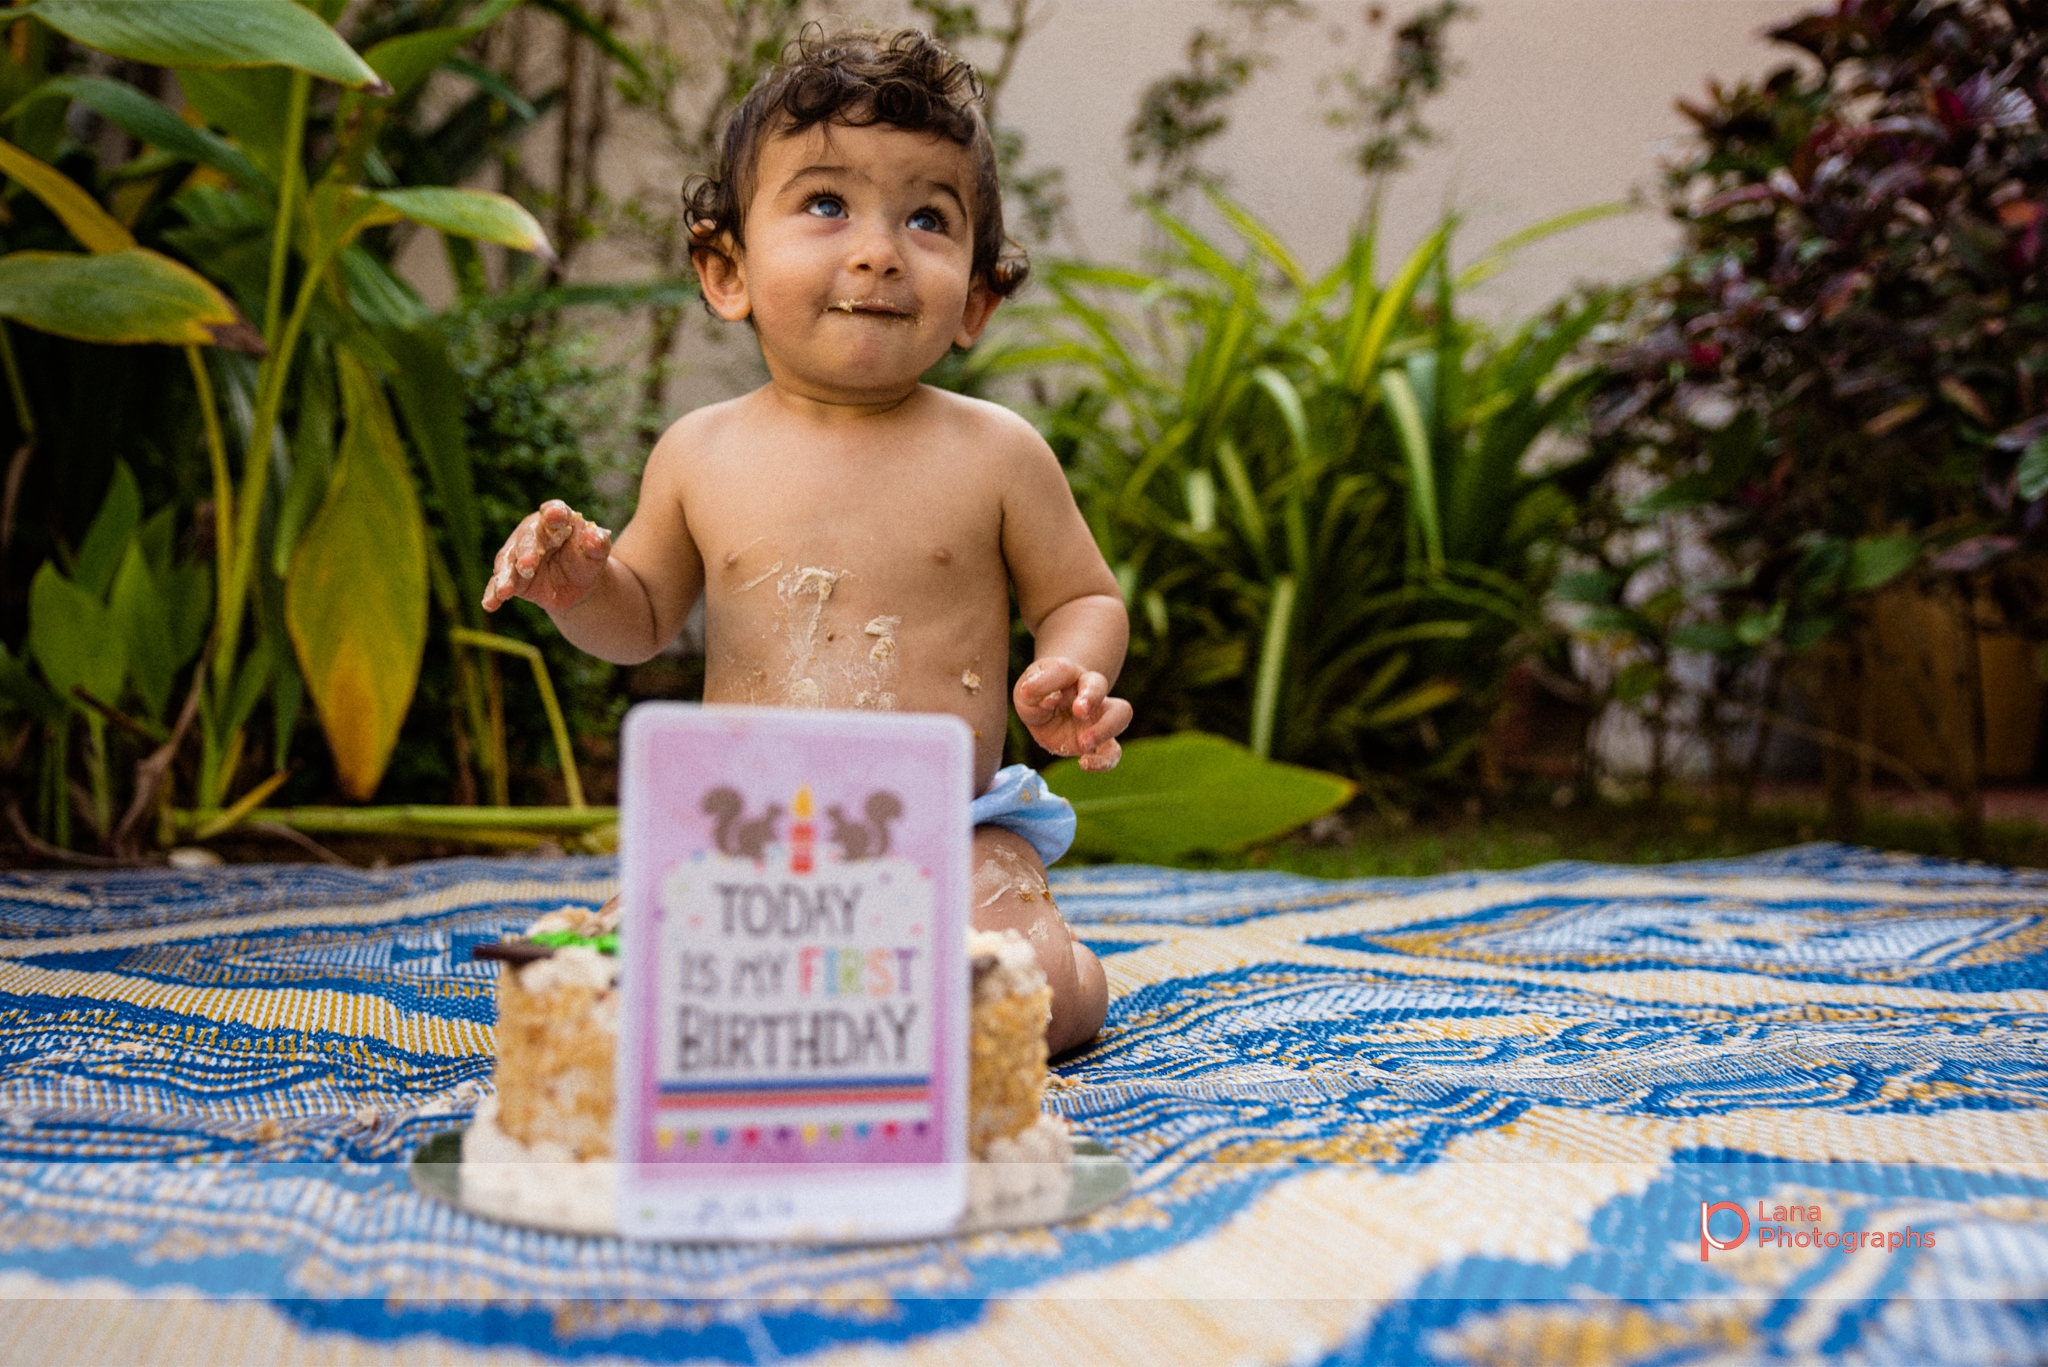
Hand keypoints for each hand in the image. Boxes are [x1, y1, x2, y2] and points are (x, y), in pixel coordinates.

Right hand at [482, 500, 612, 612]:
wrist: (577, 585)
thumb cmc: (585, 560)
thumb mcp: (596, 552)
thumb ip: (597, 543)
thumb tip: (593, 536)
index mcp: (557, 519)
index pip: (554, 511)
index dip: (554, 513)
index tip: (555, 516)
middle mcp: (533, 533)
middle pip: (527, 539)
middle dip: (526, 552)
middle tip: (527, 566)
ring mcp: (518, 554)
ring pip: (508, 563)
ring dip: (505, 576)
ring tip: (504, 591)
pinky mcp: (512, 576)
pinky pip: (499, 584)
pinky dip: (493, 593)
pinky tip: (490, 604)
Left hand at [1014, 656, 1130, 771]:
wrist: (1045, 711)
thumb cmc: (1038, 694)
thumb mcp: (1027, 688)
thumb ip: (1036, 689)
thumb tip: (1049, 700)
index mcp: (1070, 676)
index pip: (1066, 671)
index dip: (1051, 681)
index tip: (1036, 694)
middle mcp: (1090, 693)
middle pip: (1101, 684)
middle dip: (1093, 697)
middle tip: (1079, 712)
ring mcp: (1098, 717)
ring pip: (1120, 715)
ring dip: (1105, 729)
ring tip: (1083, 743)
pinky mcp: (1098, 742)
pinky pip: (1112, 752)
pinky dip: (1103, 761)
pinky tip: (1083, 763)